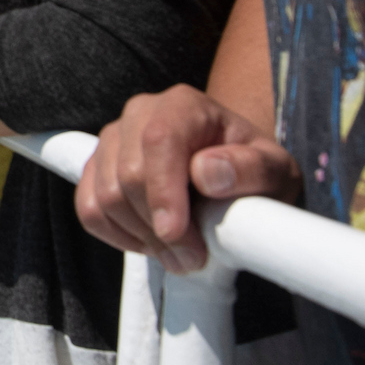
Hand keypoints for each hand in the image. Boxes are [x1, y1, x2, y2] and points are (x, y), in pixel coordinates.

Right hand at [73, 85, 298, 273]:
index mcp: (184, 106)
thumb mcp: (276, 171)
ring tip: (177, 251)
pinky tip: (150, 241)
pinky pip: (88, 207)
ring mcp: (113, 139)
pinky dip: (116, 235)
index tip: (176, 235)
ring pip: (103, 196)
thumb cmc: (256, 172)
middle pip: (127, 175)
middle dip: (157, 227)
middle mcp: (141, 113)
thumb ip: (251, 169)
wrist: (236, 176)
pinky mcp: (97, 167)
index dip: (162, 191)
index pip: (159, 141)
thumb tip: (206, 173)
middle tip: (192, 258)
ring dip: (140, 236)